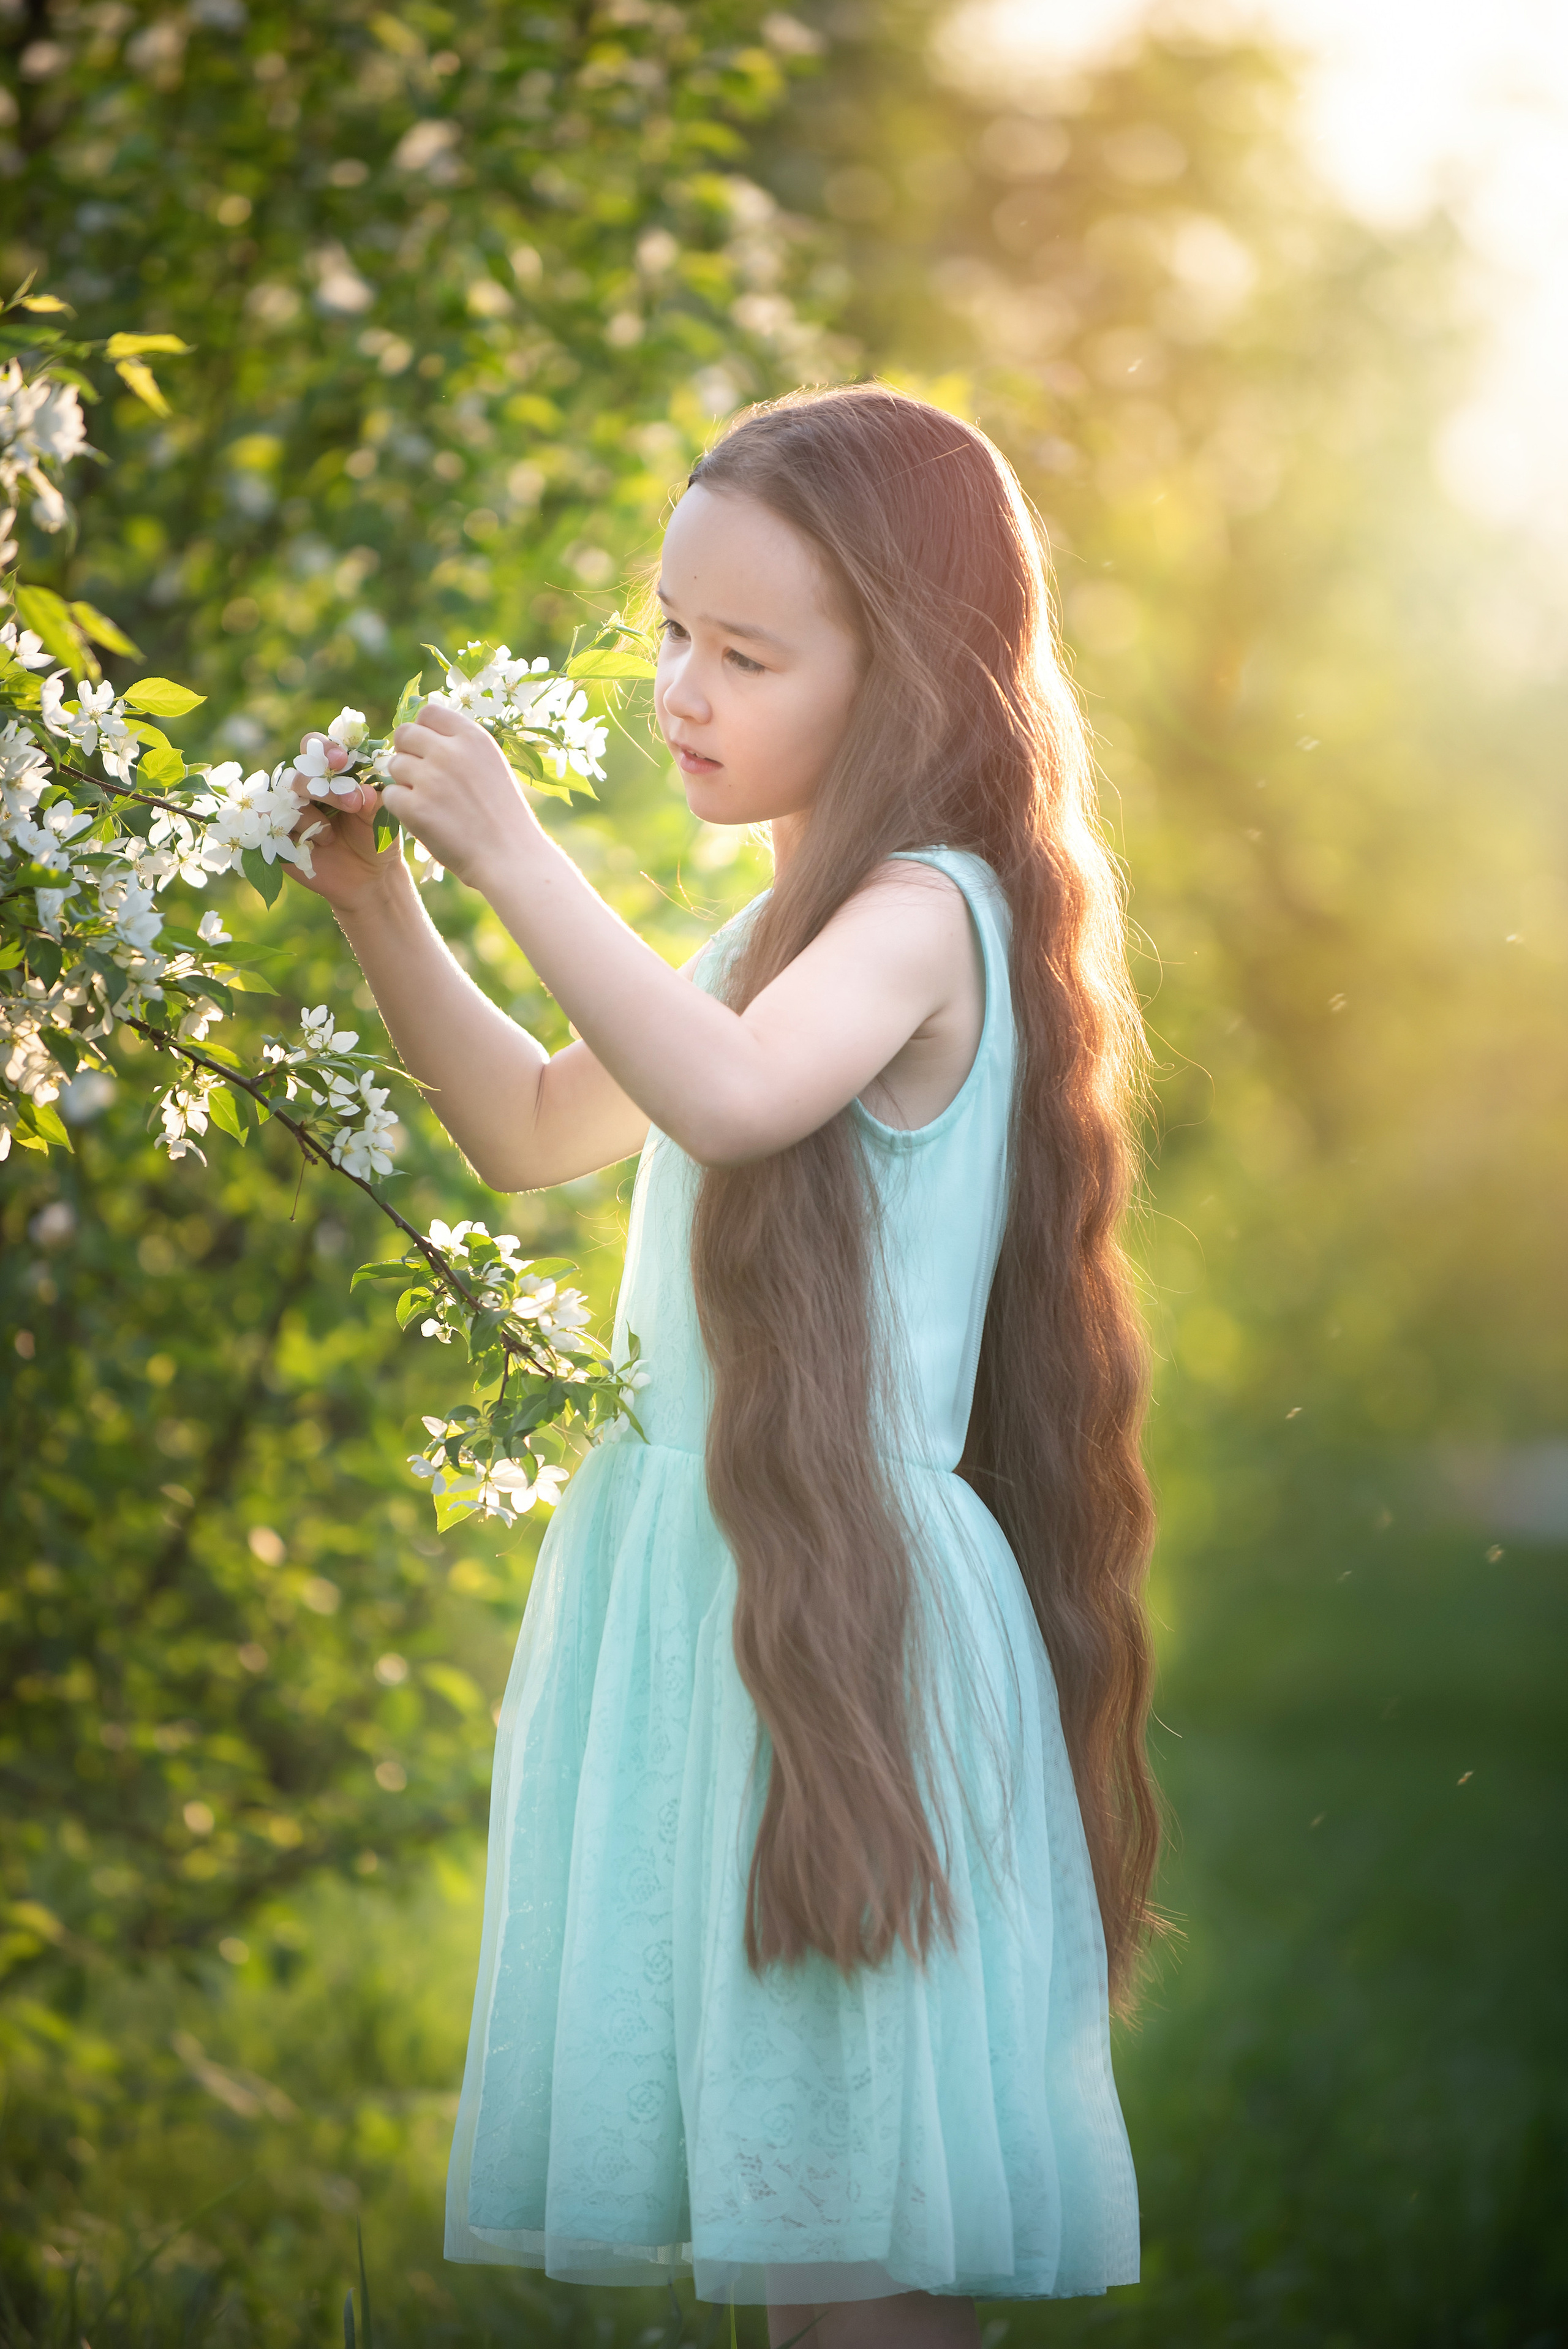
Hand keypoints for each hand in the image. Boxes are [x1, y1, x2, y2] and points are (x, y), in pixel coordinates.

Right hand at [283, 735, 402, 913]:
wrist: (368, 879)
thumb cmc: (376, 840)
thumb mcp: (381, 819)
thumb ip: (374, 802)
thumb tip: (365, 791)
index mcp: (330, 774)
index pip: (316, 747)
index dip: (324, 749)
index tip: (342, 760)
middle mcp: (307, 789)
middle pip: (300, 773)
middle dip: (323, 786)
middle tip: (353, 804)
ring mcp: (290, 810)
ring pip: (285, 798)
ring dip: (310, 815)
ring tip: (331, 836)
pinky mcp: (278, 834)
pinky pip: (269, 822)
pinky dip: (290, 831)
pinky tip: (312, 844)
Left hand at [381, 701, 542, 888]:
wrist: (511, 858)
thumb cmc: (504, 817)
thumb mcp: (492, 766)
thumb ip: (462, 747)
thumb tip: (426, 733)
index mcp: (473, 737)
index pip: (429, 712)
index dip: (423, 730)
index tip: (428, 749)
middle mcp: (450, 752)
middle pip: (404, 733)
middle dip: (407, 752)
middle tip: (420, 777)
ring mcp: (430, 778)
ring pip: (394, 764)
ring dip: (404, 781)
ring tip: (429, 802)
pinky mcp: (414, 807)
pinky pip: (390, 795)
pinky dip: (401, 807)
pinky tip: (423, 819)